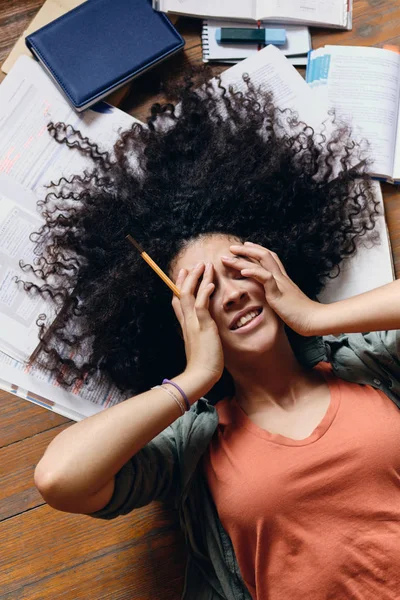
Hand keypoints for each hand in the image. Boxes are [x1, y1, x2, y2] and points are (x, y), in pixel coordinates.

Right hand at [172, 263, 223, 388]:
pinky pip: (201, 305)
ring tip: (204, 266)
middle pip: (181, 294)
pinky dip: (205, 293)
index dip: (179, 287)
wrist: (200, 376)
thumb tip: (203, 330)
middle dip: (187, 278)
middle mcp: (186, 322)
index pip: (178, 302)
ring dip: (197, 279)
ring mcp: (193, 323)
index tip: (184, 274)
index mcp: (186, 325)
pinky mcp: (202, 327)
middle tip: (194, 265)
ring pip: (190, 295)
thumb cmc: (203, 365)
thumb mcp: (199, 345)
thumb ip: (199, 334)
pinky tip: (210, 283)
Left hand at [222, 242, 322, 335]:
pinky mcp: (278, 293)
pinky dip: (254, 272)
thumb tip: (268, 297)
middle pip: (264, 255)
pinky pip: (266, 278)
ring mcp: (280, 284)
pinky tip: (243, 271)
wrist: (313, 320)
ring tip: (229, 256)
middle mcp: (281, 277)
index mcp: (282, 279)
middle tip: (231, 246)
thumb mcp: (285, 301)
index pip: (270, 258)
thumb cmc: (301, 314)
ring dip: (244, 258)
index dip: (257, 250)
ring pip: (263, 262)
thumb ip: (276, 295)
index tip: (244, 246)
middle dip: (247, 249)